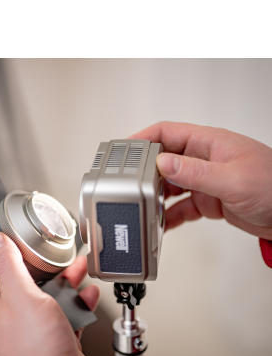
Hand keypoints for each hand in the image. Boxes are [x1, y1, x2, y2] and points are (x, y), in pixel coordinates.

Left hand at [0, 232, 99, 355]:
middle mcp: (18, 321)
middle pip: (37, 285)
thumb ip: (9, 267)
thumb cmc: (38, 350)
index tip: (39, 246)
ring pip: (55, 299)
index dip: (27, 258)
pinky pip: (69, 315)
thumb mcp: (23, 298)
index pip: (11, 273)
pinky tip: (88, 297)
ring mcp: (39, 332)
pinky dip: (80, 304)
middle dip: (56, 270)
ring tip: (82, 272)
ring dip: (71, 284)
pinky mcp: (58, 340)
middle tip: (69, 258)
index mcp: (2, 308)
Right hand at [130, 121, 271, 239]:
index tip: (124, 150)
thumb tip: (162, 163)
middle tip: (130, 184)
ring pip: (170, 184)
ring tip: (144, 205)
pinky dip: (170, 215)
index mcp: (209, 143)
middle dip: (145, 172)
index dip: (143, 139)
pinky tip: (163, 223)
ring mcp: (205, 180)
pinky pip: (181, 206)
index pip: (168, 133)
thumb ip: (195, 172)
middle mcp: (204, 159)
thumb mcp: (232, 179)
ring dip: (156, 195)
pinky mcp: (208, 199)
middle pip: (164, 159)